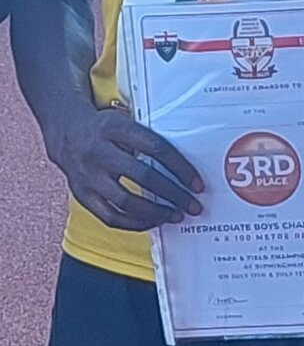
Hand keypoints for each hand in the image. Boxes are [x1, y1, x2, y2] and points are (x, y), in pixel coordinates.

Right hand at [57, 102, 202, 229]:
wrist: (66, 132)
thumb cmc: (105, 129)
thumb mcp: (124, 122)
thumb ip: (147, 139)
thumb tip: (183, 166)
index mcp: (115, 128)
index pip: (155, 148)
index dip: (180, 167)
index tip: (196, 183)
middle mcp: (99, 152)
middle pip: (144, 177)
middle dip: (174, 195)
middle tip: (193, 205)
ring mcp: (88, 175)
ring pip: (127, 202)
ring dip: (156, 213)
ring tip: (175, 215)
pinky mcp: (82, 194)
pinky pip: (111, 217)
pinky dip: (135, 223)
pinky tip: (152, 221)